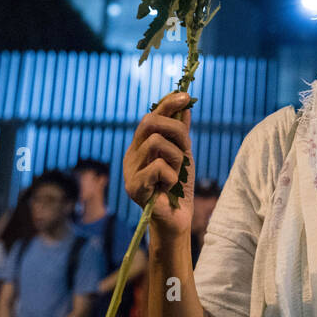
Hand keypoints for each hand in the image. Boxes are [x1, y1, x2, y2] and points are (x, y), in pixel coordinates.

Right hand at [123, 90, 195, 241]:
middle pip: (150, 122)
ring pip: (157, 143)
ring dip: (176, 158)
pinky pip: (159, 167)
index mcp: (141, 145)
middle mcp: (132, 155)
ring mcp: (130, 170)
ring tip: (176, 174)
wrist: (177, 220)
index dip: (168, 103)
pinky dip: (172, 176)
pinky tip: (169, 188)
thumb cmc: (179, 189)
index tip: (186, 96)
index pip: (151, 115)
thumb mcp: (183, 156)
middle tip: (186, 148)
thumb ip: (181, 133)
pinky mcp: (134, 187)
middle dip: (176, 130)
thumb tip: (186, 106)